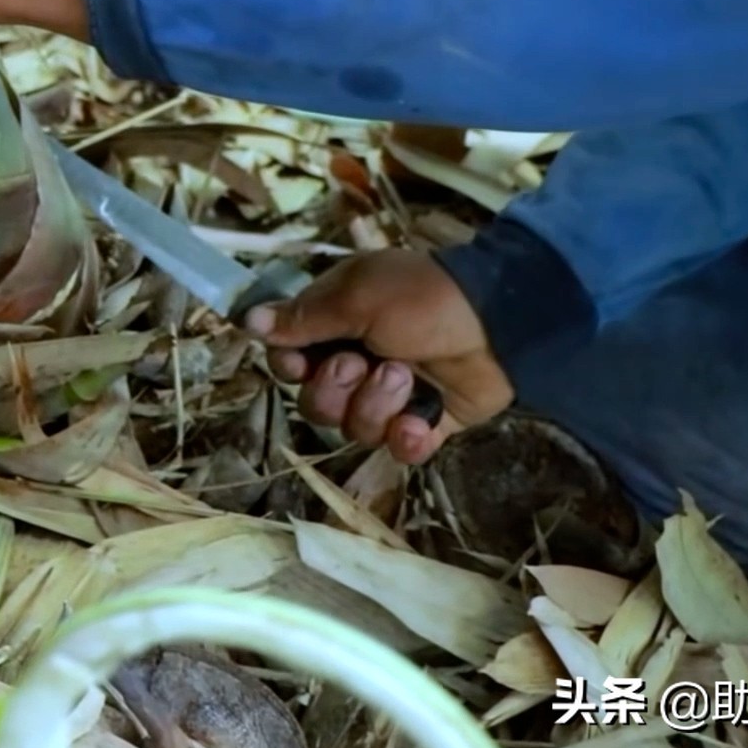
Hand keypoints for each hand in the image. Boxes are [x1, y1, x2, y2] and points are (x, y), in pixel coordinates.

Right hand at [244, 249, 513, 464]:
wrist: (501, 323)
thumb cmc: (424, 298)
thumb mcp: (358, 297)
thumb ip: (303, 317)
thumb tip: (246, 321)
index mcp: (335, 327)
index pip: (288, 362)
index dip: (291, 369)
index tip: (303, 362)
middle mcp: (356, 364)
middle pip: (314, 404)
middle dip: (338, 389)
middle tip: (368, 362)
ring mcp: (391, 398)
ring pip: (353, 429)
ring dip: (377, 405)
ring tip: (407, 378)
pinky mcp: (424, 425)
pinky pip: (397, 450)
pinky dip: (408, 438)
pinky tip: (421, 422)